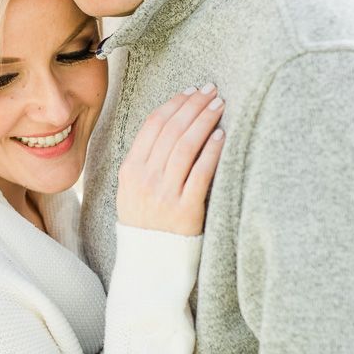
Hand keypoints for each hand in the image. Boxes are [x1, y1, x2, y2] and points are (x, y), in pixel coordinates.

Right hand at [117, 84, 224, 234]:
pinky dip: (212, 151)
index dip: (174, 104)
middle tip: (211, 91)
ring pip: (185, 147)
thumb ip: (145, 160)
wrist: (149, 262)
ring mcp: (164, 194)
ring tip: (219, 106)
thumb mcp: (132, 189)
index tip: (191, 91)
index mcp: (131, 170)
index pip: (153, 126)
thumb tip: (171, 123)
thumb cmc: (146, 222)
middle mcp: (145, 179)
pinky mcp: (185, 210)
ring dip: (204, 121)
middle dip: (193, 105)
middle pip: (171, 131)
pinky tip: (222, 136)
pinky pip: (200, 173)